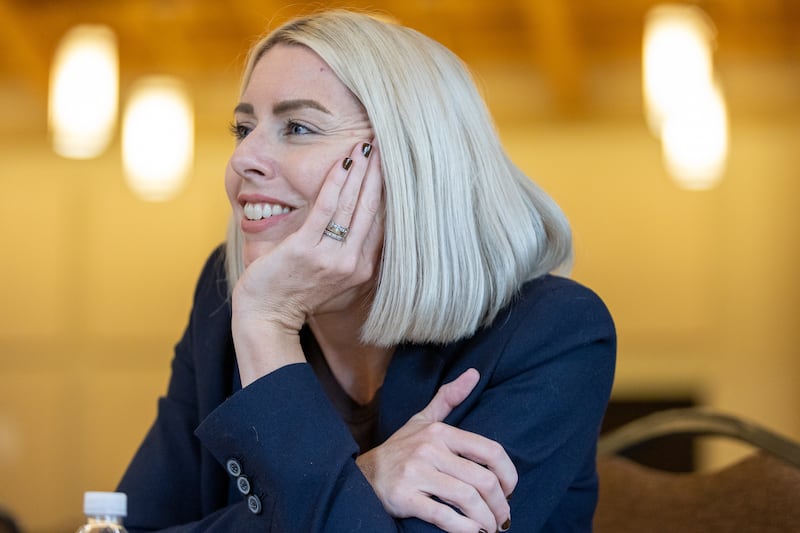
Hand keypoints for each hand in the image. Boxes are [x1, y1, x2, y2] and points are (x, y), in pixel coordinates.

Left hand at [231, 141, 383, 384]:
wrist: (267, 317)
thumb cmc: (294, 293)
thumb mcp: (331, 275)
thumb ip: (347, 251)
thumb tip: (356, 219)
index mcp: (362, 269)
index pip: (381, 223)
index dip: (387, 191)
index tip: (391, 166)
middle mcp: (353, 264)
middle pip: (372, 209)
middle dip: (379, 174)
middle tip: (385, 145)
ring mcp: (331, 258)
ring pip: (352, 205)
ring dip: (361, 170)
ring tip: (367, 145)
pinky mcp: (307, 249)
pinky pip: (326, 208)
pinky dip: (336, 182)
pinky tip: (343, 161)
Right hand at [357, 369, 516, 532]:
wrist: (360, 475)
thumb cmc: (399, 450)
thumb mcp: (422, 420)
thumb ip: (448, 398)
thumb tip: (474, 373)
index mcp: (440, 432)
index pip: (490, 451)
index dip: (508, 474)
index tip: (510, 491)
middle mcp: (429, 449)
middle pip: (482, 480)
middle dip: (500, 505)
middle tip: (504, 519)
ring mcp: (415, 473)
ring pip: (466, 499)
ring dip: (486, 520)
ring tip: (491, 529)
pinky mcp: (403, 498)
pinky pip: (442, 515)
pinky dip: (464, 528)